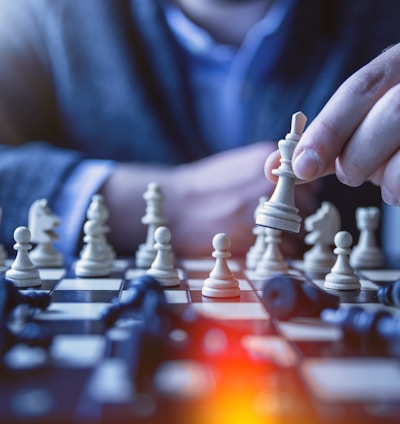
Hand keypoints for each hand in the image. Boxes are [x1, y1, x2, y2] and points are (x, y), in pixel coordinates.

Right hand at [101, 142, 318, 257]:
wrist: (176, 205)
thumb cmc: (204, 186)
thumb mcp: (237, 164)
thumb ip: (267, 171)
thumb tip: (292, 182)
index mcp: (267, 160)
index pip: (309, 180)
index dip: (301, 194)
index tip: (291, 202)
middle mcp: (270, 183)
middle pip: (307, 205)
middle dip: (296, 215)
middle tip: (277, 221)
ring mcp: (264, 209)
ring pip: (299, 228)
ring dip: (290, 234)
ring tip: (268, 234)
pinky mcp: (255, 236)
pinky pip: (287, 248)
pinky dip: (281, 251)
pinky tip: (262, 244)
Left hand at [266, 43, 399, 204]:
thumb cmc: (386, 135)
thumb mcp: (351, 135)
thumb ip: (317, 148)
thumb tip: (271, 168)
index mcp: (393, 68)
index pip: (358, 89)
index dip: (328, 130)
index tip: (303, 167)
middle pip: (390, 111)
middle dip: (358, 154)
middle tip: (349, 174)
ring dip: (384, 173)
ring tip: (381, 185)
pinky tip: (397, 190)